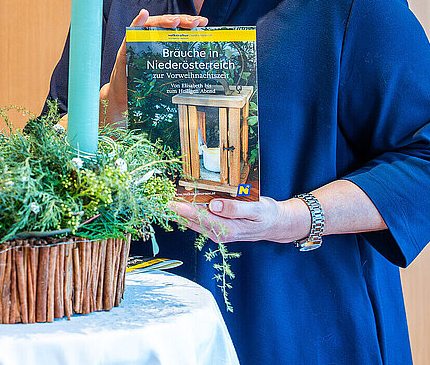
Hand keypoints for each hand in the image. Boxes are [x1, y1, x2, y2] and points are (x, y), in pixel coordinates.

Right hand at [102, 9, 207, 124]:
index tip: (203, 23)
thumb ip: (178, 63)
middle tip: (195, 23)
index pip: (177, 28)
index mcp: (162, 41)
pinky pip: (132, 32)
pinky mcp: (125, 46)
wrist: (125, 93)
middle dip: (182, 21)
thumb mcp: (166, 72)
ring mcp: (138, 40)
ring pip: (152, 24)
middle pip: (167, 24)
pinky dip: (138, 22)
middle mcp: (150, 37)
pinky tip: (144, 15)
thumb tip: (202, 63)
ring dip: (163, 20)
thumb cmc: (146, 82)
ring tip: (174, 21)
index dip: (189, 23)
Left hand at [169, 196, 309, 243]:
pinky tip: (175, 203)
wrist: (275, 224)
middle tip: (154, 198)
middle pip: (189, 220)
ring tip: (158, 199)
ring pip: (190, 221)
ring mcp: (215, 231)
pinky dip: (184, 211)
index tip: (166, 203)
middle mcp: (218, 232)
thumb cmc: (267, 215)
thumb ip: (235, 209)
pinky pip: (196, 219)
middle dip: (172, 210)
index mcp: (227, 229)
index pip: (198, 217)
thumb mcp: (256, 210)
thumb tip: (215, 205)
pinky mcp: (215, 227)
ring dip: (174, 211)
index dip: (180, 209)